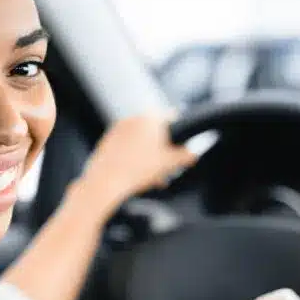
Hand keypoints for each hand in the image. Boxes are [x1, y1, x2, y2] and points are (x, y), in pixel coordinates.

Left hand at [78, 111, 198, 209]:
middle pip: (156, 132)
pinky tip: (137, 176)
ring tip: (153, 178)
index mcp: (150, 118)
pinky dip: (133, 158)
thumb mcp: (170, 163)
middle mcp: (133, 119)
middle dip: (163, 150)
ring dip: (149, 157)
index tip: (185, 141)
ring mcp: (118, 129)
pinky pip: (125, 147)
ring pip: (140, 141)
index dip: (182, 130)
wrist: (106, 181)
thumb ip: (186, 155)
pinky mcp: (107, 141)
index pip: (173, 117)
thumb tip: (194, 153)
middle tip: (169, 168)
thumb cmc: (137, 170)